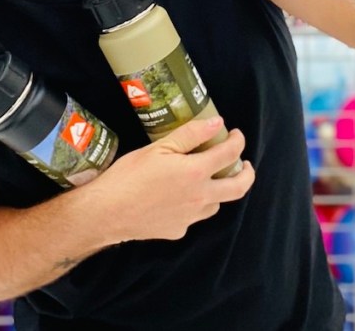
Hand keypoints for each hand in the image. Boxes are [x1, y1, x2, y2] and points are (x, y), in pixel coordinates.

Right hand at [88, 116, 254, 242]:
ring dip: (218, 191)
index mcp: (196, 172)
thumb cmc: (129, 175)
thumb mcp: (159, 147)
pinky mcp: (178, 230)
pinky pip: (194, 216)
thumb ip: (191, 135)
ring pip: (216, 204)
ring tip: (207, 179)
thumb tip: (217, 123)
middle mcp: (200, 197)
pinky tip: (178, 198)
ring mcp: (191, 217)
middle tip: (244, 164)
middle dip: (247, 174)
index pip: (230, 154)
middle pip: (238, 188)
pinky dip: (194, 205)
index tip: (236, 135)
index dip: (238, 141)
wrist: (107, 212)